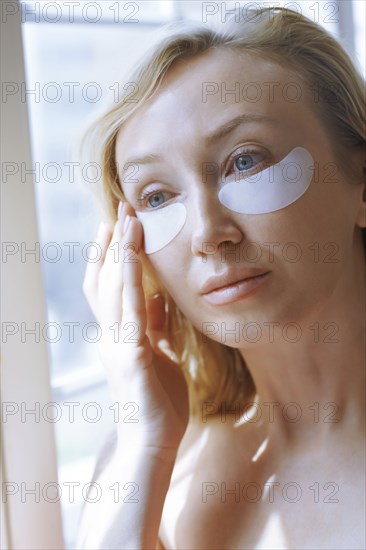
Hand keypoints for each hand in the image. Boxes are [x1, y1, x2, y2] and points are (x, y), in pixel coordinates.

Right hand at [82, 203, 189, 460]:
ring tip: (127, 219)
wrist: (151, 442)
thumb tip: (159, 297)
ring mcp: (118, 343)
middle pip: (105, 280)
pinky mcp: (131, 354)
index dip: (109, 257)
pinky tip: (131, 255)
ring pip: (113, 288)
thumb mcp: (160, 355)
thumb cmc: (157, 402)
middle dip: (111, 243)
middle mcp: (111, 335)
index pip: (107, 288)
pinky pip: (129, 310)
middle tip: (119, 209)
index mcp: (119, 336)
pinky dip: (128, 279)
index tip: (116, 227)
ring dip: (120, 251)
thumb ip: (156, 326)